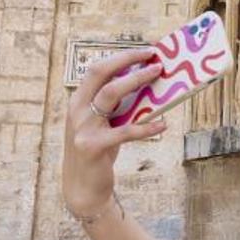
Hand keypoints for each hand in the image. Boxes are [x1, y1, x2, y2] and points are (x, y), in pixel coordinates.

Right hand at [62, 47, 167, 217]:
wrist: (83, 188)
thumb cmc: (99, 152)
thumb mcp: (105, 125)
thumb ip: (119, 108)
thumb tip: (148, 87)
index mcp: (79, 101)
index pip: (97, 69)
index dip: (120, 57)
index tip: (144, 50)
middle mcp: (77, 110)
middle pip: (100, 73)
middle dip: (127, 60)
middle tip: (153, 56)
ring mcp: (83, 127)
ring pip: (110, 94)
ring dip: (136, 81)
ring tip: (158, 75)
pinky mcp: (93, 146)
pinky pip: (125, 131)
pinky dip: (146, 126)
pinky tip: (163, 123)